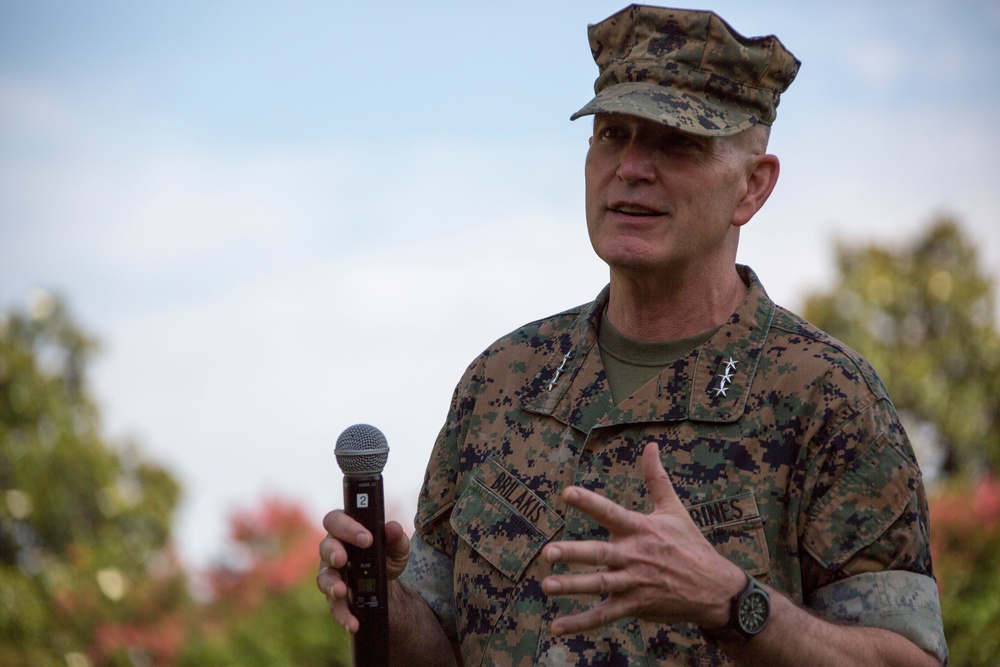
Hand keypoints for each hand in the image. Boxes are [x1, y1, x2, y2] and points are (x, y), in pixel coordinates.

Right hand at [317, 510, 410, 633]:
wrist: (386, 585)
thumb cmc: (386, 557)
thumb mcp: (397, 548)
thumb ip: (396, 537)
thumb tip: (392, 528)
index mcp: (346, 530)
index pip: (337, 521)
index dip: (347, 527)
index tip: (366, 538)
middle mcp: (333, 550)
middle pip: (325, 547)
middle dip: (332, 553)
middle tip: (342, 560)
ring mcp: (331, 574)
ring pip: (323, 578)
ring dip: (331, 585)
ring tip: (340, 592)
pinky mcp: (334, 596)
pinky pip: (333, 605)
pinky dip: (342, 614)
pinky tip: (352, 623)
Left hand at [540, 442, 744, 634]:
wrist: (715, 589)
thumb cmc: (690, 545)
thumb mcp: (674, 509)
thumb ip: (656, 478)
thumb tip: (651, 445)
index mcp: (641, 529)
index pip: (611, 512)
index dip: (589, 502)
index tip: (566, 493)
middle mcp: (635, 555)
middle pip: (601, 554)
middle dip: (575, 554)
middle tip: (549, 552)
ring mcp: (634, 583)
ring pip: (600, 585)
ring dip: (573, 586)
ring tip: (547, 585)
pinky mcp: (635, 605)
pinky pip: (604, 616)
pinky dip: (581, 623)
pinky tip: (557, 625)